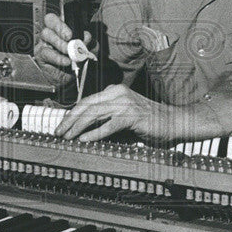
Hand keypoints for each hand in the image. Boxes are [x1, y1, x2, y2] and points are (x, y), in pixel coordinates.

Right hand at [34, 0, 94, 84]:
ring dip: (60, 44)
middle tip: (70, 36)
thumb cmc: (77, 61)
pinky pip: (46, 52)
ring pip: (46, 34)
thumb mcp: (89, 51)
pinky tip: (66, 61)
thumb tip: (86, 37)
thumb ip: (90, 43)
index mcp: (65, 27)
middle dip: (60, 26)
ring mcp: (45, 42)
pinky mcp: (41, 55)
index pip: (64, 10)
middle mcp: (53, 31)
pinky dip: (58, 57)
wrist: (70, 80)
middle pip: (50, 19)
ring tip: (71, 53)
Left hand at [55, 83, 177, 141]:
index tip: (61, 125)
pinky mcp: (132, 116)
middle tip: (59, 132)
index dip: (71, 114)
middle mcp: (117, 94)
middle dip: (69, 120)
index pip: (86, 101)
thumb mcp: (122, 115)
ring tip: (67, 137)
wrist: (172, 121)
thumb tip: (82, 129)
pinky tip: (84, 139)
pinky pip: (108, 125)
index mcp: (113, 91)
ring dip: (77, 127)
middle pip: (86, 106)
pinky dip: (94, 133)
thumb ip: (105, 117)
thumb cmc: (148, 121)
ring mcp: (125, 103)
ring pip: (93, 114)